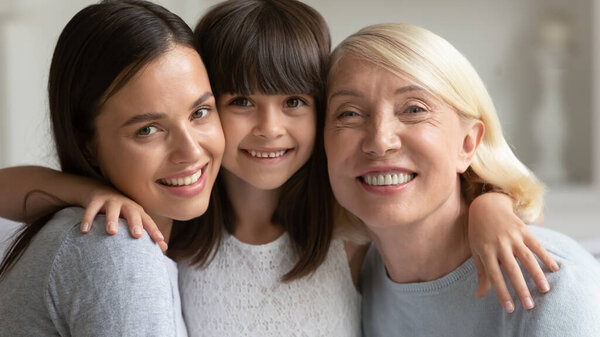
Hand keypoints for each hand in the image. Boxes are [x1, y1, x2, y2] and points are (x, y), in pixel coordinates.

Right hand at [79, 186, 167, 251]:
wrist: (101, 191)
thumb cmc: (123, 212)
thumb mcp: (135, 219)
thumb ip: (148, 233)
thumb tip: (164, 249)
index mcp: (137, 211)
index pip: (148, 221)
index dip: (154, 230)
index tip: (160, 241)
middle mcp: (126, 205)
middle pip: (132, 212)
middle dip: (135, 223)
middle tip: (137, 234)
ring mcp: (110, 201)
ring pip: (112, 210)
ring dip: (112, 220)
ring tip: (112, 232)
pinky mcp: (95, 201)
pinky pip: (91, 210)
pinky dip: (88, 219)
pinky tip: (85, 230)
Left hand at [468, 192, 558, 312]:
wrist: (487, 206)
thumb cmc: (479, 233)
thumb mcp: (477, 252)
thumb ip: (482, 274)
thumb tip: (480, 295)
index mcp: (485, 251)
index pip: (494, 276)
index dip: (502, 292)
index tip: (510, 308)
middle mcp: (499, 244)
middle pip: (512, 270)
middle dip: (521, 289)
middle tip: (530, 306)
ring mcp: (512, 236)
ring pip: (526, 258)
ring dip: (537, 275)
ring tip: (545, 290)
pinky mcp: (523, 230)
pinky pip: (536, 245)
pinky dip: (546, 256)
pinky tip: (554, 268)